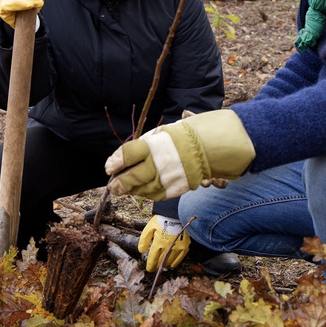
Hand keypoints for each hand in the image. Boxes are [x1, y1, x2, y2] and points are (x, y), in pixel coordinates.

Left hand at [105, 109, 254, 199]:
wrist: (215, 146)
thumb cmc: (188, 134)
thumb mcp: (165, 131)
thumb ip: (146, 144)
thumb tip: (128, 155)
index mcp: (154, 144)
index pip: (127, 154)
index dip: (115, 162)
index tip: (110, 166)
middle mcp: (159, 163)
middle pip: (132, 177)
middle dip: (119, 183)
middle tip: (113, 186)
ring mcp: (168, 178)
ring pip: (143, 189)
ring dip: (132, 191)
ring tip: (125, 189)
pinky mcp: (177, 188)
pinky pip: (157, 195)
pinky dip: (148, 194)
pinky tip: (142, 191)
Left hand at [139, 216, 189, 271]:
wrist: (177, 213)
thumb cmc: (163, 219)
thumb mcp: (150, 227)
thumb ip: (144, 239)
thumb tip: (141, 251)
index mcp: (158, 242)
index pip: (153, 259)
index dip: (150, 266)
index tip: (149, 269)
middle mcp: (168, 247)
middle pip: (160, 261)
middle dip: (156, 266)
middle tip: (154, 268)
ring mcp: (177, 247)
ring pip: (169, 261)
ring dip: (164, 265)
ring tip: (161, 265)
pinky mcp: (185, 246)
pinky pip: (179, 259)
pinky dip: (174, 263)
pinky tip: (171, 264)